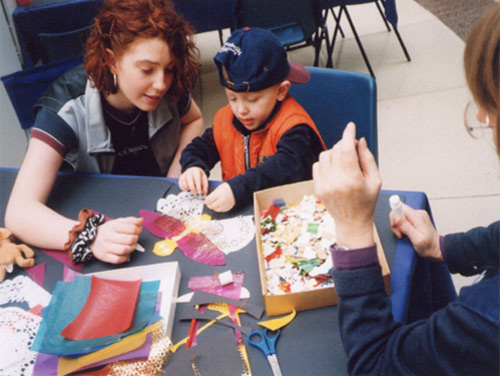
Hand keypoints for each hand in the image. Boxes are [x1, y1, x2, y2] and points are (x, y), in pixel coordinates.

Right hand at [90, 217, 143, 263]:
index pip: (131, 228)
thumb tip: (141, 220)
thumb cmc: (108, 231)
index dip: (138, 230)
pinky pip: (118, 260)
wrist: (91, 239)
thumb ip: (130, 221)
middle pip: (129, 240)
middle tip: (134, 239)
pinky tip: (125, 253)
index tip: (137, 231)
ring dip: (131, 248)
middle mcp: (109, 237)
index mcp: (113, 226)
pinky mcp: (105, 257)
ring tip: (131, 246)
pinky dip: (125, 257)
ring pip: (124, 250)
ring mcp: (106, 247)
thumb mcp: (117, 222)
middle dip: (135, 239)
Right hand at [179, 167, 208, 194]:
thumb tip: (205, 191)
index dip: (198, 186)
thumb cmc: (199, 175)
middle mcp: (189, 172)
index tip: (199, 192)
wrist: (193, 170)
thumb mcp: (204, 178)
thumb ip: (205, 185)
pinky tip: (188, 189)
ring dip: (188, 189)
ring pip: (184, 183)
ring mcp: (184, 175)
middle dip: (193, 188)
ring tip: (192, 190)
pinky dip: (184, 189)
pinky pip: (181, 185)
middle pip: (190, 180)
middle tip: (195, 193)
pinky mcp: (180, 178)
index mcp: (196, 171)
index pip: (197, 179)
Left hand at [204, 183, 234, 211]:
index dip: (205, 201)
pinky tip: (218, 205)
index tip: (205, 201)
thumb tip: (207, 199)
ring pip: (216, 209)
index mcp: (218, 195)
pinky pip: (221, 210)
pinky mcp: (228, 207)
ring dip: (213, 207)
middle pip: (211, 206)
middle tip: (208, 203)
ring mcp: (225, 205)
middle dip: (208, 205)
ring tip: (213, 204)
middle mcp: (221, 201)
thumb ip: (212, 194)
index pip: (208, 200)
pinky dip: (219, 209)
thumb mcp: (218, 188)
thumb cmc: (228, 188)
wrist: (237, 189)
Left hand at [313, 122, 381, 248]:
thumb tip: (360, 141)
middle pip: (336, 150)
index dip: (348, 134)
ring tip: (344, 160)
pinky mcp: (318, 188)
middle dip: (345, 144)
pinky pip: (317, 165)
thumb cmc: (366, 202)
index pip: (347, 149)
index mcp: (352, 179)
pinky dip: (325, 162)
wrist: (352, 223)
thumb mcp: (375, 180)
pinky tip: (334, 168)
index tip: (351, 126)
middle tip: (353, 147)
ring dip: (335, 152)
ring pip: (325, 155)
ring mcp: (325, 185)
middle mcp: (336, 181)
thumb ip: (368, 158)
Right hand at [390, 204, 442, 260]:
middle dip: (395, 223)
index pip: (400, 207)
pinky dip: (402, 226)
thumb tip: (397, 218)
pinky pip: (404, 218)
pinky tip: (406, 233)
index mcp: (418, 218)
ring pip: (400, 215)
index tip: (395, 224)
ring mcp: (417, 215)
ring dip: (398, 226)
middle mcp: (418, 214)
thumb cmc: (428, 246)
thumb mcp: (416, 239)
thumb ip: (406, 228)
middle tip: (400, 233)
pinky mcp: (416, 218)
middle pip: (399, 211)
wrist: (437, 248)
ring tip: (403, 235)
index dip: (394, 215)